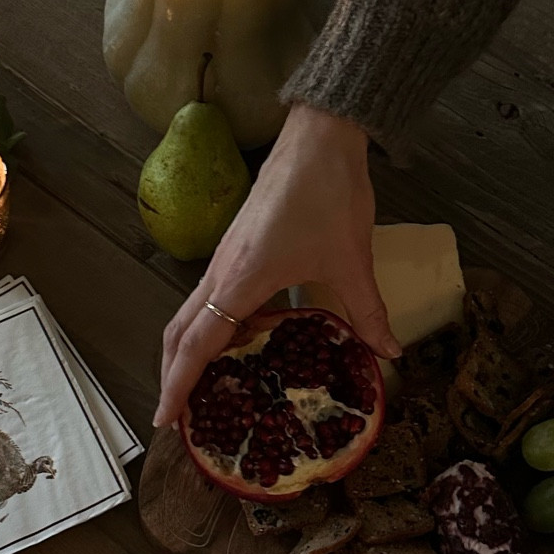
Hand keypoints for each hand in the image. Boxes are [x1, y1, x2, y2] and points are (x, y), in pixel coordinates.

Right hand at [153, 102, 400, 427]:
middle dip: (173, 374)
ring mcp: (226, 256)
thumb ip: (367, 312)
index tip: (163, 419)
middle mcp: (222, 270)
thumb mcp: (351, 260)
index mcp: (241, 279)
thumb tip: (389, 354)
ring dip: (191, 350)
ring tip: (207, 387)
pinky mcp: (238, 245)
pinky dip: (215, 325)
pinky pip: (214, 296)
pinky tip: (247, 338)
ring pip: (193, 313)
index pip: (197, 344)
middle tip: (178, 415)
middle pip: (180, 332)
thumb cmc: (329, 194)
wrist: (319, 135)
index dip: (177, 385)